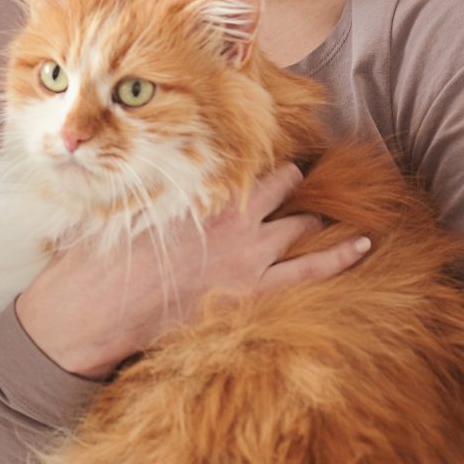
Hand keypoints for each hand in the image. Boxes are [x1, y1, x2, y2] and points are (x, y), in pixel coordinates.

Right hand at [15, 162, 369, 378]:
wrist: (100, 308)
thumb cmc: (103, 255)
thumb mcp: (119, 206)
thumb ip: (145, 186)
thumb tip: (124, 155)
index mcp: (200, 192)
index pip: (245, 164)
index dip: (255, 162)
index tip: (259, 158)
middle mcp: (232, 218)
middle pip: (279, 189)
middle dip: (291, 184)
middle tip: (295, 182)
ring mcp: (248, 256)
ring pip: (300, 225)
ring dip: (313, 218)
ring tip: (329, 212)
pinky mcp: (254, 291)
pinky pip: (312, 271)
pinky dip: (341, 256)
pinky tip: (364, 245)